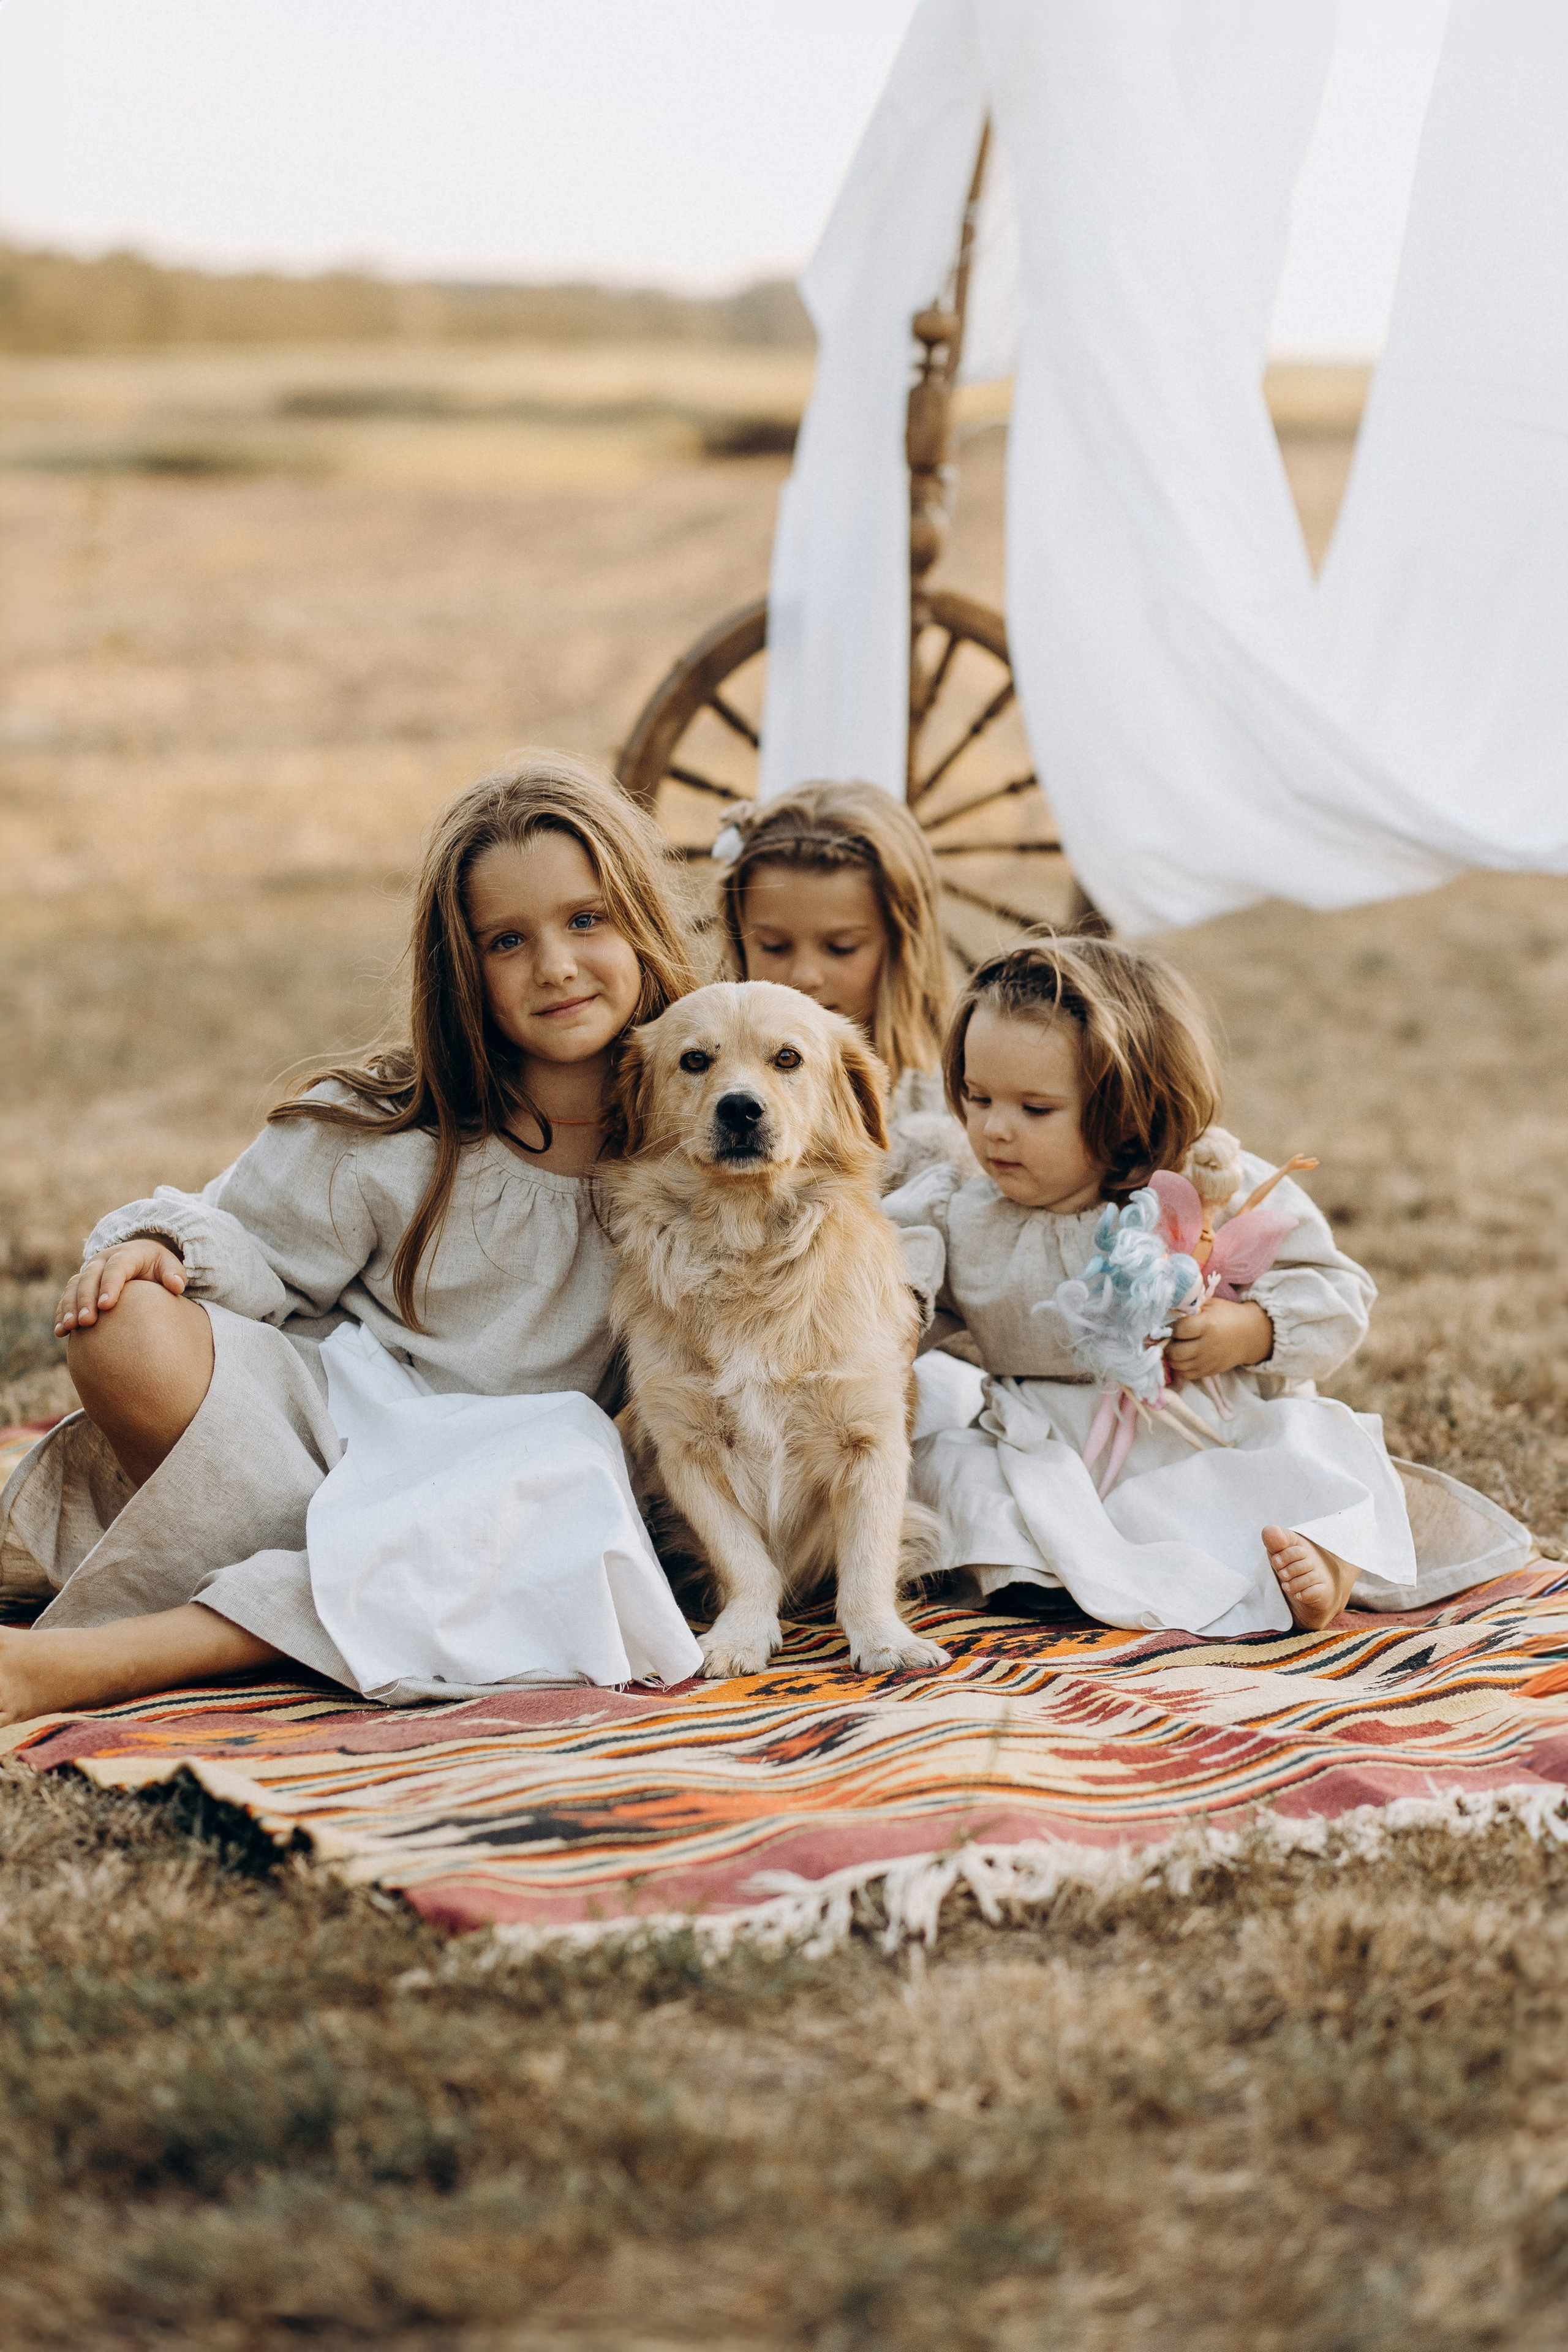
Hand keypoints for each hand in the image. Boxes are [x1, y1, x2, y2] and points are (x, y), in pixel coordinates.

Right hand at [56, 1240, 186, 1334]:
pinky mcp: (79, 1286)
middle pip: (89, 1278)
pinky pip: (66, 1297)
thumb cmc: (158, 1267)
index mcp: (126, 1255)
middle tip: (87, 1322)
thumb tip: (176, 1286)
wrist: (140, 1260)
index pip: (116, 1268)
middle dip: (85, 1299)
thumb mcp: (169, 1265)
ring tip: (69, 1328)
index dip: (110, 1285)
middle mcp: (102, 1261)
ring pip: (74, 1287)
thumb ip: (174, 1273)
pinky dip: (61, 1313)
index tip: (107, 1306)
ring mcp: (88, 1273)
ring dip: (69, 1307)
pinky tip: (60, 1332)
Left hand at [1164, 1298, 1272, 1384]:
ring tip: (1176, 1348)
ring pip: (1178, 1366)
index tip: (1176, 1325)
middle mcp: (1208, 1346)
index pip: (1180, 1330)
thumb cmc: (1227, 1316)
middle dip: (1168, 1345)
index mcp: (1208, 1325)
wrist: (1249, 1335)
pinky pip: (1186, 1375)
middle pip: (1175, 1352)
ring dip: (1172, 1357)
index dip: (1173, 1327)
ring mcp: (1208, 1361)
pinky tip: (1184, 1357)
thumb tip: (1168, 1313)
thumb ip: (1191, 1308)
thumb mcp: (1211, 1305)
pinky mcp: (1210, 1372)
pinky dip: (1180, 1367)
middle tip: (1171, 1339)